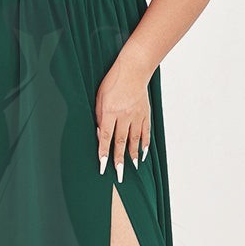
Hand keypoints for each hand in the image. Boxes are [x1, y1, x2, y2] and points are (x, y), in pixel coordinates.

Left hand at [95, 51, 152, 182]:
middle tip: (120, 175)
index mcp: (110, 112)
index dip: (104, 153)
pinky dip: (145, 143)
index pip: (105, 137)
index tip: (103, 167)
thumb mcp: (99, 97)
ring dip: (133, 155)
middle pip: (121, 142)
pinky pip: (145, 132)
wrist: (133, 70)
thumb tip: (100, 134)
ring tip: (133, 167)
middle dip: (119, 160)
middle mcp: (124, 116)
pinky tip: (143, 153)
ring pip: (134, 139)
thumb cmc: (113, 82)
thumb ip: (99, 116)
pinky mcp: (145, 113)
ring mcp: (136, 115)